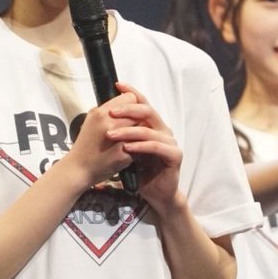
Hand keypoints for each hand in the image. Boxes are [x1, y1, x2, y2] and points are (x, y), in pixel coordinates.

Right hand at [65, 87, 140, 186]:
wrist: (78, 169)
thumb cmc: (85, 146)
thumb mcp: (90, 120)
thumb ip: (106, 110)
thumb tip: (122, 104)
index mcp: (101, 112)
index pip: (131, 98)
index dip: (132, 105)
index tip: (129, 114)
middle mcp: (110, 123)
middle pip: (139, 112)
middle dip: (137, 120)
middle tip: (131, 129)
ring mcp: (118, 138)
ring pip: (143, 128)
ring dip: (140, 133)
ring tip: (131, 140)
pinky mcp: (124, 154)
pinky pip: (141, 145)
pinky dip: (138, 148)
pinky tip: (130, 152)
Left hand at [104, 82, 182, 212]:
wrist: (155, 194)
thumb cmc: (140, 172)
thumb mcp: (126, 149)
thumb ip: (122, 132)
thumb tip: (103, 114)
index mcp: (153, 125)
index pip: (143, 104)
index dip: (132, 93)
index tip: (117, 84)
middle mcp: (164, 130)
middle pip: (148, 112)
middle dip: (127, 110)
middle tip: (110, 112)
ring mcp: (170, 142)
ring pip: (149, 130)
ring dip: (128, 131)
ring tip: (110, 135)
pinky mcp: (174, 156)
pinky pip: (156, 147)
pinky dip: (140, 146)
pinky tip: (127, 148)